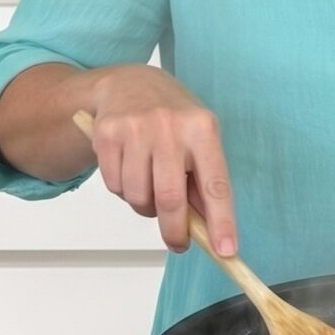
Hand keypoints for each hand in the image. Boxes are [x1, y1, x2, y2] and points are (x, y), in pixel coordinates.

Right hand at [85, 65, 236, 257]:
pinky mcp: (107, 135)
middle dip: (175, 231)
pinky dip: (123, 190)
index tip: (226, 251)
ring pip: (139, 197)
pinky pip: (115, 187)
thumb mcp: (198, 136)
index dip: (221, 221)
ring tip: (151, 185)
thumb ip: (203, 178)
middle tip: (179, 242)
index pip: (215, 183)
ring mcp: (136, 129)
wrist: (130, 82)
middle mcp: (170, 126)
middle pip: (171, 199)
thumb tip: (210, 229)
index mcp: (202, 128)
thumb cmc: (173, 117)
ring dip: (146, 207)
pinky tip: (130, 167)